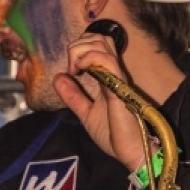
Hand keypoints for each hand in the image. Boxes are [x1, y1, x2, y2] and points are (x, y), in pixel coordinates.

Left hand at [53, 31, 144, 170]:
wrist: (131, 152)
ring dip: (81, 50)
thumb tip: (58, 78)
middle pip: (98, 37)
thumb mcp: (86, 113)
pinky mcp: (119, 86)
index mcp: (108, 77)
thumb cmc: (115, 135)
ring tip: (76, 69)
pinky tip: (82, 70)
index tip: (71, 69)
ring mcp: (117, 77)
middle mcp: (114, 72)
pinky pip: (107, 61)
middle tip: (72, 67)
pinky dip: (90, 58)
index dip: (79, 48)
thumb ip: (73, 96)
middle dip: (78, 45)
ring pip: (101, 43)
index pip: (96, 44)